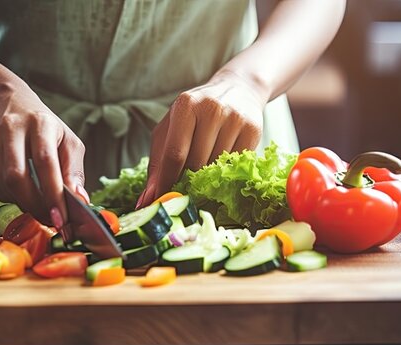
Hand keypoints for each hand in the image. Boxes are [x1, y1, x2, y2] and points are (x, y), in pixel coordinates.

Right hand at [0, 83, 85, 226]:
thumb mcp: (67, 140)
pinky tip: (19, 189)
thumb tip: (80, 201)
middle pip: (16, 177)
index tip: (62, 219)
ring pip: (3, 187)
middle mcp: (10, 128)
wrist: (4, 102)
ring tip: (38, 203)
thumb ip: (74, 171)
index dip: (53, 194)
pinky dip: (9, 197)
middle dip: (35, 206)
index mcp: (40, 123)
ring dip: (24, 204)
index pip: (45, 162)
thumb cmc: (43, 126)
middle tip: (51, 220)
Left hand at [138, 71, 267, 205]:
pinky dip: (225, 171)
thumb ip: (157, 162)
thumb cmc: (196, 113)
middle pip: (196, 164)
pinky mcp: (253, 130)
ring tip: (203, 171)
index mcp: (186, 105)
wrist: (238, 89)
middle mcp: (212, 109)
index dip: (167, 182)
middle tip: (183, 188)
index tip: (161, 201)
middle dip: (186, 181)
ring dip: (206, 178)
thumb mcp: (170, 128)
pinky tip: (221, 163)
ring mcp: (235, 119)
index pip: (175, 154)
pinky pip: (235, 165)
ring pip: (216, 167)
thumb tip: (147, 200)